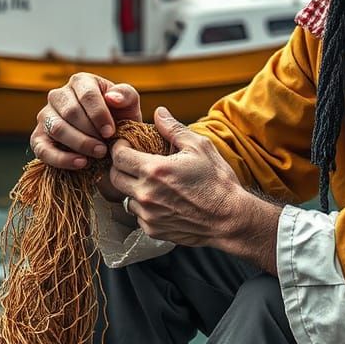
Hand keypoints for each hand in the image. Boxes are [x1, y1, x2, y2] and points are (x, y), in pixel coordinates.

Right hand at [30, 72, 141, 174]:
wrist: (109, 141)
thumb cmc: (119, 117)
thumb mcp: (129, 105)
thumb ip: (126, 95)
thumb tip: (112, 97)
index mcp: (81, 82)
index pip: (87, 94)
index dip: (99, 114)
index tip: (110, 132)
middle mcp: (59, 95)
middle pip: (71, 112)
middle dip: (90, 132)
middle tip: (105, 147)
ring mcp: (45, 116)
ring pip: (56, 128)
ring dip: (79, 144)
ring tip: (97, 154)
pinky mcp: (38, 138)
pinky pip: (42, 149)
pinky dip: (61, 159)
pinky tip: (81, 163)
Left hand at [110, 107, 280, 271]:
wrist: (230, 219)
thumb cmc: (217, 181)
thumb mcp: (199, 147)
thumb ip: (174, 128)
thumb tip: (159, 113)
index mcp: (154, 170)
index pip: (118, 156)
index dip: (119, 147)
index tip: (127, 144)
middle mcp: (146, 194)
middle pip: (115, 177)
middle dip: (121, 166)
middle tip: (134, 161)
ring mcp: (148, 215)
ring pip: (125, 198)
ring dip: (133, 188)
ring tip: (152, 183)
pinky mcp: (152, 230)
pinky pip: (138, 215)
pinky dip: (145, 207)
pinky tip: (162, 200)